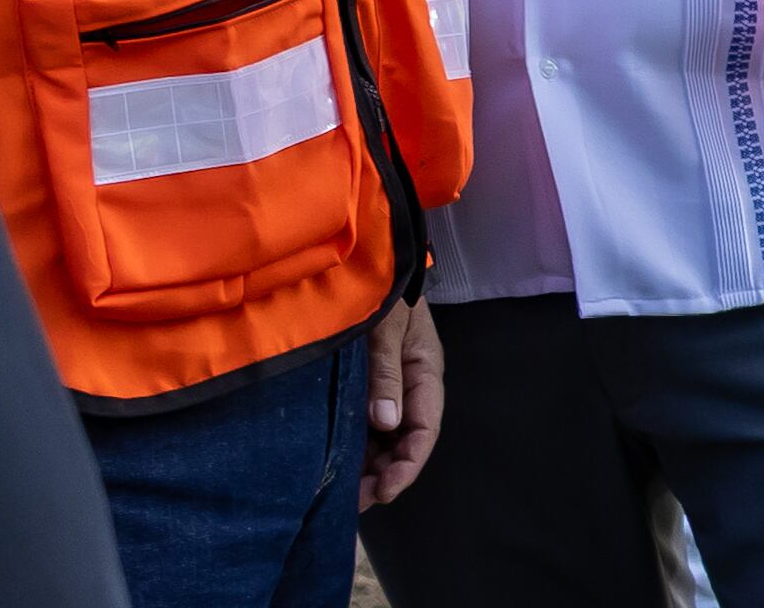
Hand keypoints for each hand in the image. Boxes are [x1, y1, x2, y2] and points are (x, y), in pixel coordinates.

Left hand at [358, 297, 443, 508]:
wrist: (367, 262)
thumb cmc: (382, 290)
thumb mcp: (385, 328)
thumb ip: (386, 374)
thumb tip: (387, 424)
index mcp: (424, 372)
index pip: (425, 429)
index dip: (407, 465)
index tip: (384, 491)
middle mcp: (410, 386)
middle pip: (406, 441)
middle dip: (385, 474)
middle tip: (354, 501)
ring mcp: (389, 387)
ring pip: (386, 438)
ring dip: (370, 466)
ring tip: (344, 492)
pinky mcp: (368, 385)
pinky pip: (368, 425)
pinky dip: (358, 447)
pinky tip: (339, 463)